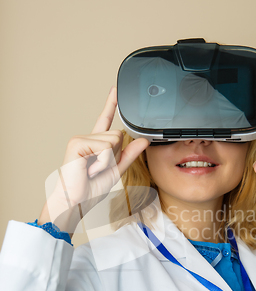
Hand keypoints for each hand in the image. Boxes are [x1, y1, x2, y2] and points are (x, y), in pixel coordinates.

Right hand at [41, 87, 149, 230]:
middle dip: (115, 156)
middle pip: (118, 136)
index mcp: (97, 144)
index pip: (106, 120)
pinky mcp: (77, 143)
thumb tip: (144, 141)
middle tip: (98, 168)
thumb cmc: (90, 189)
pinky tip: (88, 168)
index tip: (116, 89)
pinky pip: (104, 147)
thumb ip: (130, 155)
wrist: (76, 201)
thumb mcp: (116, 170)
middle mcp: (88, 138)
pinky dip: (101, 162)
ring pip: (113, 141)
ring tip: (92, 169)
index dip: (111, 104)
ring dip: (108, 161)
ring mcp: (81, 139)